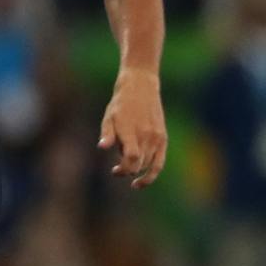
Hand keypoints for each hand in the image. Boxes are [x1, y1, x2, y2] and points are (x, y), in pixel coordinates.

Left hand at [99, 72, 166, 187]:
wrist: (141, 88)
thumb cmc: (120, 104)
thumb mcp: (108, 117)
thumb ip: (107, 134)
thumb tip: (102, 147)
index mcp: (131, 131)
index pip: (132, 157)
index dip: (124, 169)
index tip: (115, 170)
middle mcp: (146, 135)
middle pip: (140, 164)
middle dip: (127, 171)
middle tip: (115, 171)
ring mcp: (156, 137)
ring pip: (150, 165)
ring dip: (139, 172)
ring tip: (127, 172)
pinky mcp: (162, 138)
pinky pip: (160, 161)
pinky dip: (153, 172)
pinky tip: (144, 177)